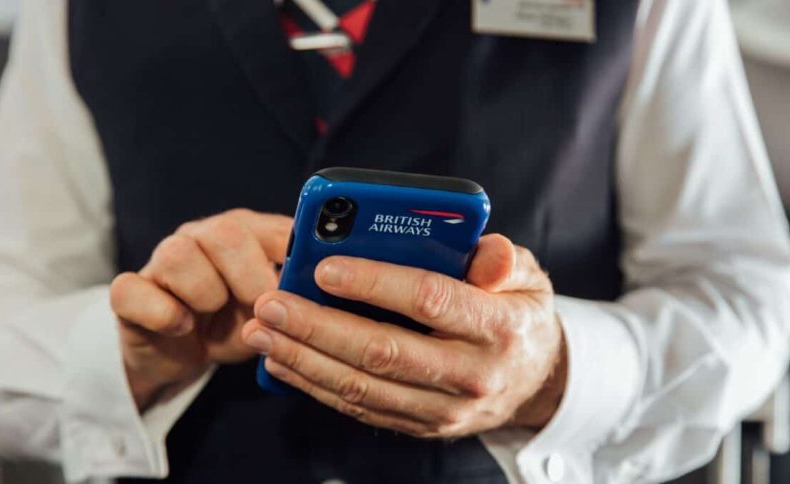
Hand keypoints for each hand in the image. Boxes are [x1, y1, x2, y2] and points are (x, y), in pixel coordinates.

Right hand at [110, 209, 291, 410]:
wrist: (181, 354)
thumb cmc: (233, 322)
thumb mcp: (271, 311)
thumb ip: (295, 293)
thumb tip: (326, 285)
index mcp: (245, 232)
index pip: (273, 226)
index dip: (293, 255)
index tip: (303, 287)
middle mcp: (202, 236)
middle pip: (224, 233)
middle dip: (249, 277)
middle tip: (260, 308)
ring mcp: (161, 261)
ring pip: (178, 255)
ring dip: (205, 293)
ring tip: (213, 313)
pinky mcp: (129, 292)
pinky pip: (133, 290)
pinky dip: (163, 314)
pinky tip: (182, 326)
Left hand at [241, 234, 565, 437]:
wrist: (536, 381)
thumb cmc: (518, 315)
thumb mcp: (528, 277)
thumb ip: (504, 258)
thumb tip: (485, 252)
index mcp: (497, 327)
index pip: (429, 300)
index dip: (375, 283)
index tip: (325, 268)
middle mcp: (470, 374)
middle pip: (382, 351)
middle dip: (317, 327)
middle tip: (271, 302)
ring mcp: (443, 408)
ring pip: (362, 386)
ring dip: (304, 359)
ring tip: (261, 331)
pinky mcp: (421, 425)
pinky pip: (361, 407)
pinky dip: (316, 385)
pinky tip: (283, 360)